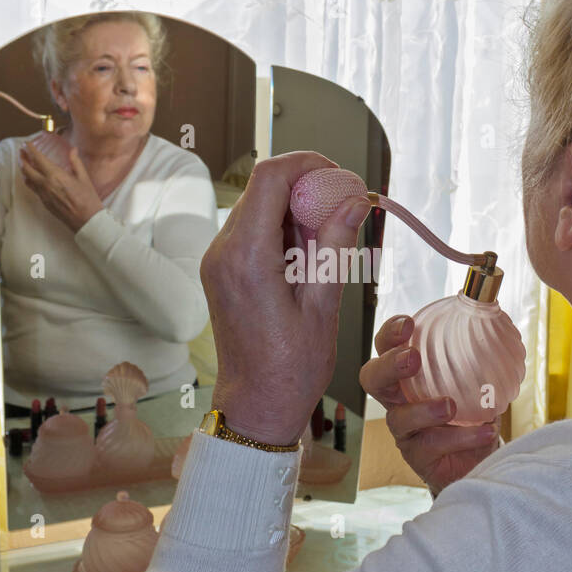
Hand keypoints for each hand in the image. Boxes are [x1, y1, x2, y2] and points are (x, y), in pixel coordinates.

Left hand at [18, 142, 103, 233]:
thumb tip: (73, 150)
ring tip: (25, 163)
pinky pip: (32, 188)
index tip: (27, 143)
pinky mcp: (44, 202)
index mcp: (55, 175)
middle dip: (23, 158)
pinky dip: (29, 180)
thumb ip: (75, 162)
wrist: (86, 220)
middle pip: (27, 168)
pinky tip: (32, 178)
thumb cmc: (87, 199)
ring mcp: (43, 194)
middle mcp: (46, 184)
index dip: (30, 149)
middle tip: (23, 151)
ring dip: (24, 169)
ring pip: (27, 179)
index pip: (37, 159)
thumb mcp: (84, 177)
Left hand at [202, 152, 370, 446]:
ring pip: (260, 207)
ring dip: (298, 212)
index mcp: (247, 258)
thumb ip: (336, 244)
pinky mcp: (223, 270)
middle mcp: (224, 252)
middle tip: (345, 212)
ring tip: (329, 245)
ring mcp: (218, 260)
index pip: (271, 178)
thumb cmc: (289, 368)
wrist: (256, 406)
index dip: (308, 165)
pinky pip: (254, 230)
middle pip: (265, 189)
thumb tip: (353, 200)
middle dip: (308, 190)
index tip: (340, 178)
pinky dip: (284, 230)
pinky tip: (309, 258)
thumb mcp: (324, 305)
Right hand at [359, 315, 501, 495]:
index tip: (409, 323)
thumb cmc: (473, 414)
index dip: (390, 334)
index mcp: (408, 375)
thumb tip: (497, 321)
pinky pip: (431, 446)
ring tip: (450, 406)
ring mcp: (405, 431)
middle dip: (388, 365)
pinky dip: (461, 437)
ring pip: (399, 418)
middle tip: (412, 359)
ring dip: (424, 410)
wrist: (481, 460)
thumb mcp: (476, 382)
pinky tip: (485, 430)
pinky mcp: (418, 457)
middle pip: (373, 379)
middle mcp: (398, 401)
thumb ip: (479, 358)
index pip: (386, 348)